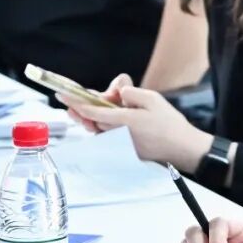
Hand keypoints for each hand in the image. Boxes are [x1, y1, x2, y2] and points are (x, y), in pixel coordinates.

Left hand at [58, 74, 211, 169]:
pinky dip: (101, 125)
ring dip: (91, 117)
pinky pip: (105, 135)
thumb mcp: (153, 99)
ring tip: (92, 105)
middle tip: (88, 95)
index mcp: (124, 121)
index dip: (75, 102)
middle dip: (86, 106)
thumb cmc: (169, 124)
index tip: (61, 94)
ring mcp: (119, 143)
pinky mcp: (122, 149)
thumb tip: (118, 93)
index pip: (92, 111)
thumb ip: (132, 94)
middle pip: (92, 119)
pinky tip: (104, 117)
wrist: (181, 148)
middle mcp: (117, 134)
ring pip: (97, 128)